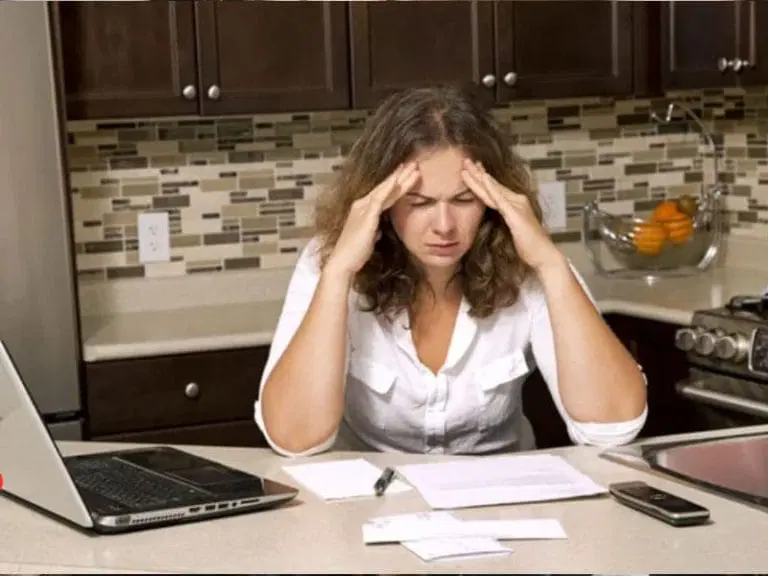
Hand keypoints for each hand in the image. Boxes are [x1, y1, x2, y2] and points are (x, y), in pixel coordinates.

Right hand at [326, 162, 419, 278]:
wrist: (343, 262)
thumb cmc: (355, 254)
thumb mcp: (368, 239)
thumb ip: (374, 231)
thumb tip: (379, 231)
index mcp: (363, 210)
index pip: (383, 194)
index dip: (396, 184)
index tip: (408, 174)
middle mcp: (361, 205)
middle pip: (386, 188)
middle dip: (401, 175)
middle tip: (414, 164)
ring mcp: (363, 209)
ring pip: (385, 190)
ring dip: (400, 178)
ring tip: (413, 168)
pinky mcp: (366, 216)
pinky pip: (380, 199)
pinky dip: (389, 188)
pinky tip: (399, 180)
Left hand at [461, 159, 562, 271]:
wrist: (543, 255)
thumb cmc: (529, 245)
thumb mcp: (513, 229)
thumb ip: (506, 219)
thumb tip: (499, 216)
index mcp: (514, 204)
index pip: (494, 189)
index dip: (482, 179)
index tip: (472, 169)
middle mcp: (516, 201)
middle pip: (492, 186)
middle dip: (477, 173)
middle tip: (465, 160)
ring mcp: (517, 207)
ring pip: (493, 189)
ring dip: (479, 177)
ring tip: (468, 166)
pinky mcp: (516, 215)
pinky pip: (501, 200)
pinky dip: (492, 188)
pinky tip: (485, 179)